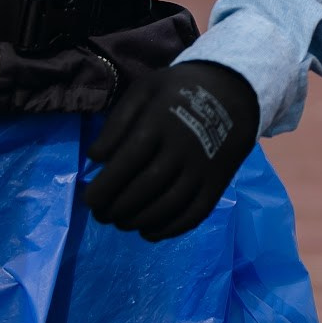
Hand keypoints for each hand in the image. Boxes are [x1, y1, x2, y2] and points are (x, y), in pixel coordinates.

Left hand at [84, 60, 259, 240]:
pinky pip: (193, 214)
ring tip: (121, 222)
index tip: (89, 199)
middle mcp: (183, 148)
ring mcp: (203, 169)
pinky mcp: (217, 184)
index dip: (105, 185)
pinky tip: (149, 232)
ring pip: (168, 205)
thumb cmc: (178, 91)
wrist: (232, 93)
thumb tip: (95, 157)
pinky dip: (169, 230)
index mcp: (160, 122)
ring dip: (139, 221)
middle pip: (146, 187)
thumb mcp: (144, 90)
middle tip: (101, 214)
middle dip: (118, 207)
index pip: (128, 161)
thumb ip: (117, 122)